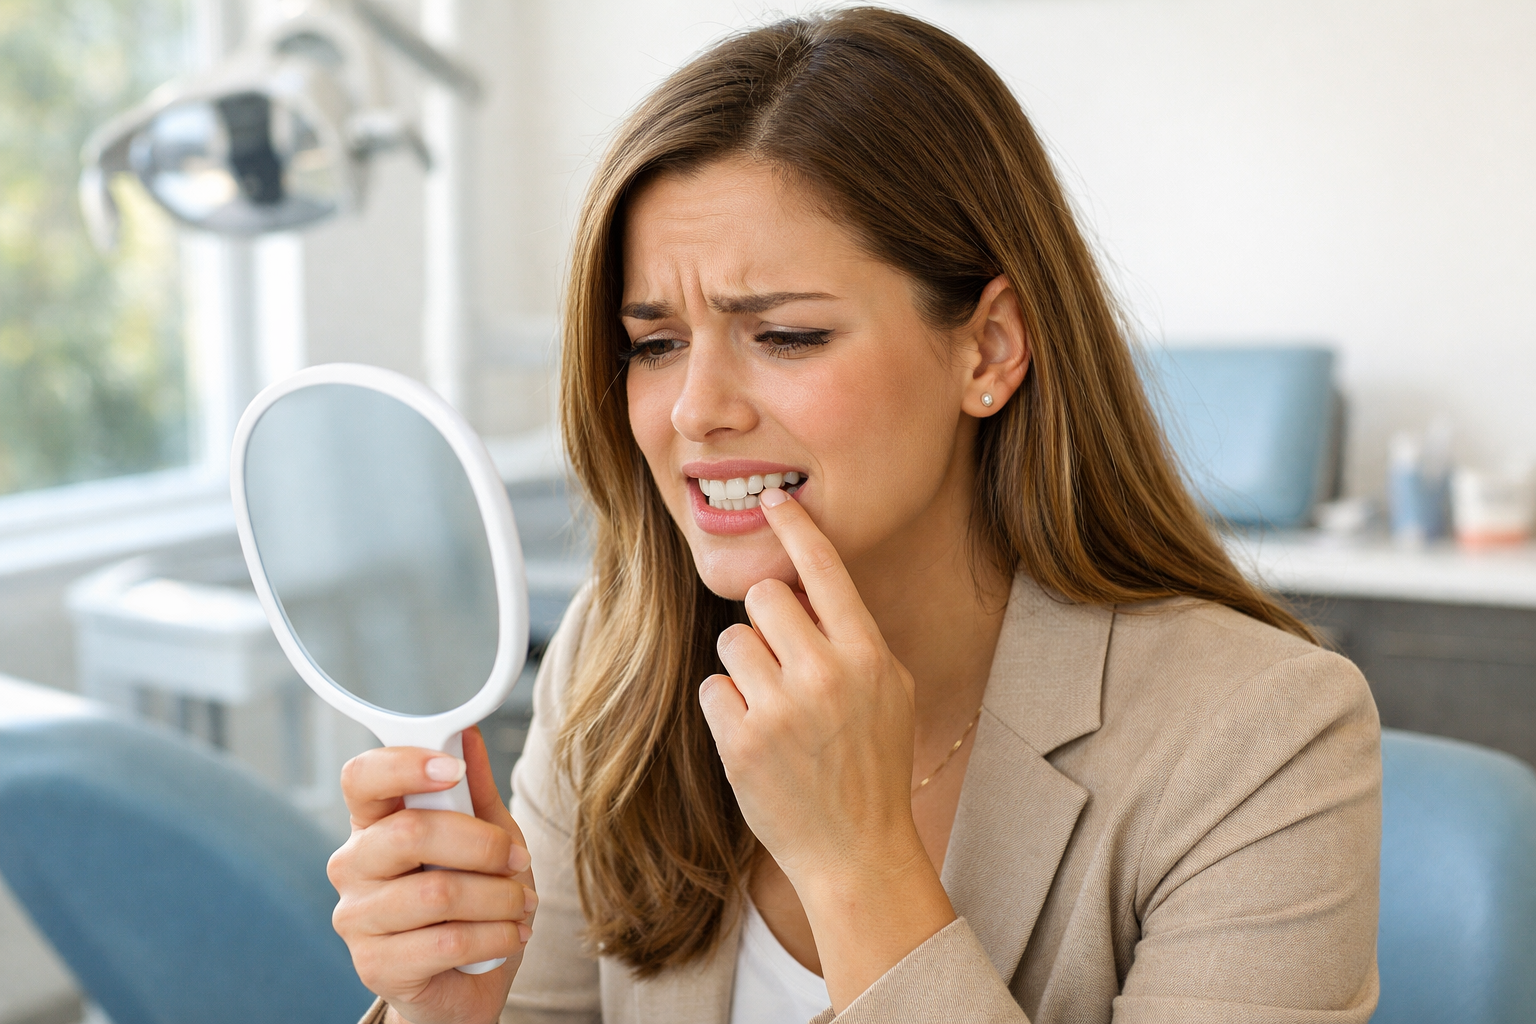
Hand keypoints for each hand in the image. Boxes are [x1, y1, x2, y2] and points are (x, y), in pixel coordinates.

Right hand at [328, 726, 535, 1023]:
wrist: (470, 982)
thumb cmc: (475, 900)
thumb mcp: (487, 837)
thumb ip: (475, 791)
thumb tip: (468, 734)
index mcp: (374, 822)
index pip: (361, 778)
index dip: (404, 766)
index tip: (453, 770)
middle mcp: (353, 864)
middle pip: (409, 832)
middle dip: (482, 845)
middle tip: (518, 860)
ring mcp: (357, 918)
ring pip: (436, 892)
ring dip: (500, 897)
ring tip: (523, 904)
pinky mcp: (374, 966)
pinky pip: (446, 941)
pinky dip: (495, 935)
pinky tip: (512, 935)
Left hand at [698, 488, 954, 1008]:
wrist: (856, 848)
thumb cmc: (873, 761)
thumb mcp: (888, 690)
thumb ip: (852, 635)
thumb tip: (806, 582)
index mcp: (867, 656)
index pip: (825, 570)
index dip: (797, 527)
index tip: (774, 499)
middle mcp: (825, 675)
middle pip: (764, 598)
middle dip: (766, 621)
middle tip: (783, 659)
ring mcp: (780, 710)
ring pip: (732, 641)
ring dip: (745, 665)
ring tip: (773, 706)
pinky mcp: (740, 741)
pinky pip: (715, 688)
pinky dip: (729, 706)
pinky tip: (757, 735)